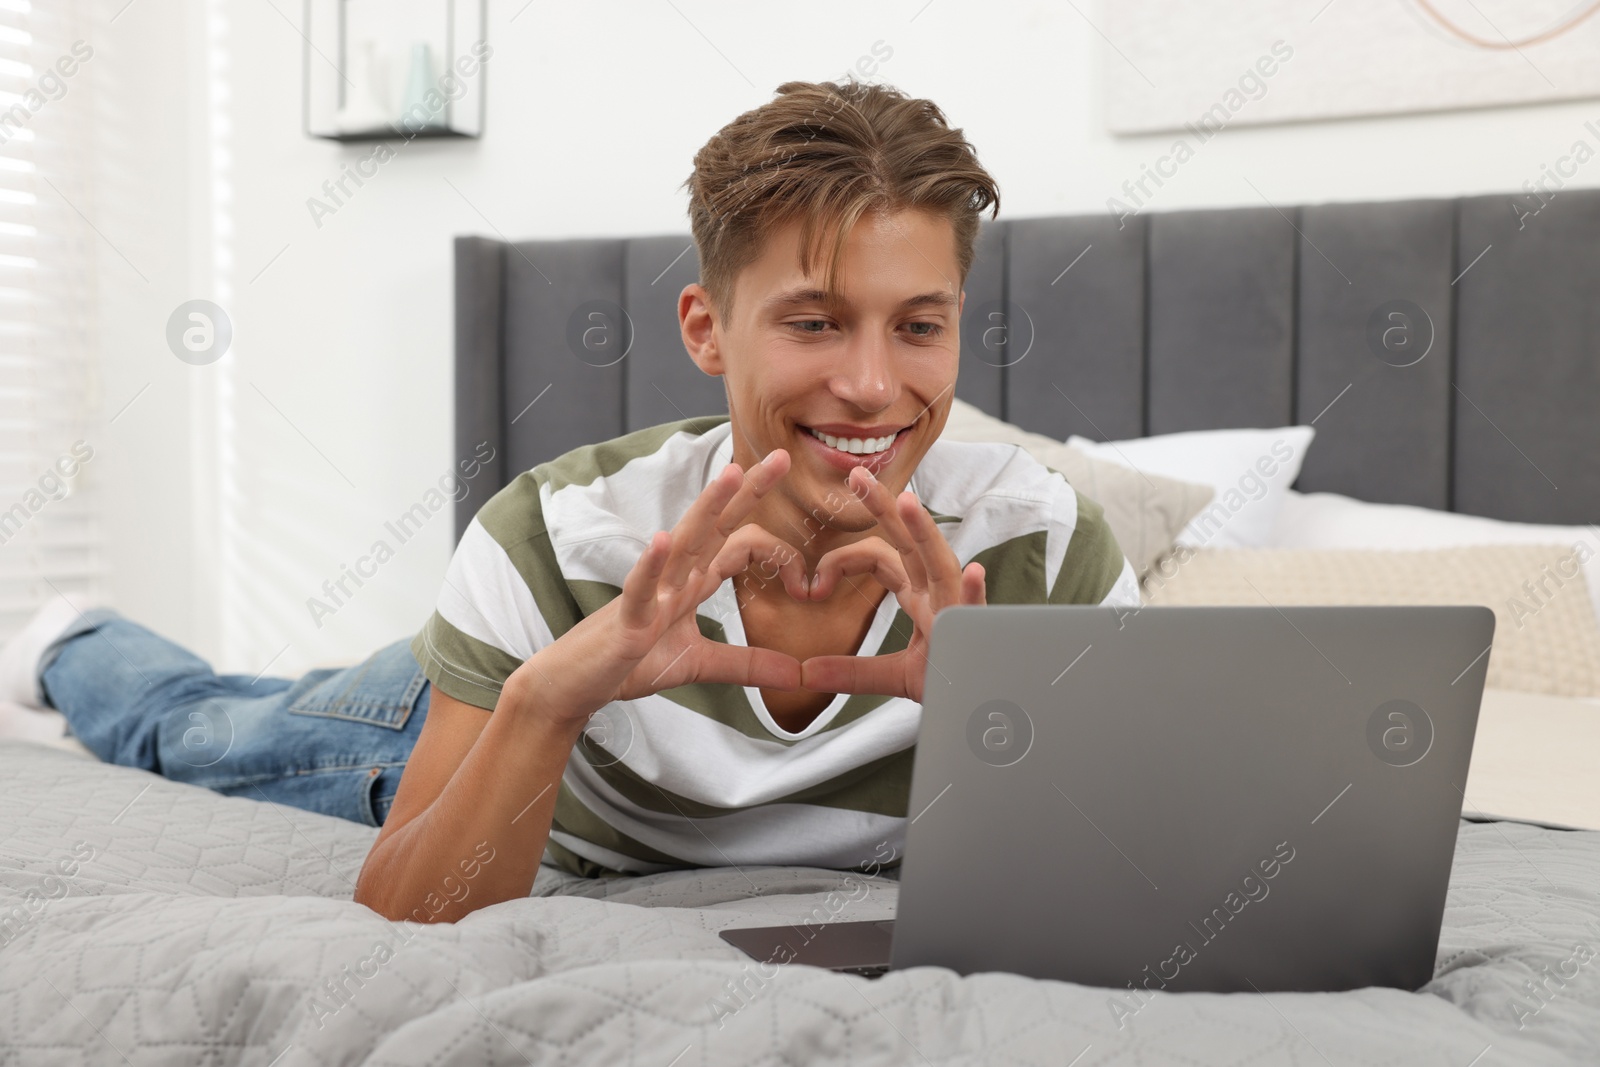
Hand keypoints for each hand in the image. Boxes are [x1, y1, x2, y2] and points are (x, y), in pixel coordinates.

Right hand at [514, 450, 807, 723]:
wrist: (574, 686)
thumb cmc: (628, 664)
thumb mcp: (698, 665)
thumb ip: (748, 665)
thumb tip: (799, 675)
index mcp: (690, 585)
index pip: (733, 545)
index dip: (769, 535)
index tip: (804, 539)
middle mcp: (673, 580)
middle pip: (715, 527)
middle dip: (747, 493)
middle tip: (782, 458)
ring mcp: (649, 596)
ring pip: (682, 545)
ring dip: (707, 509)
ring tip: (731, 474)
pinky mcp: (626, 622)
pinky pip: (639, 590)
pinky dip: (649, 566)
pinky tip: (662, 540)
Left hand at [799, 466, 985, 701]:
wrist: (989, 709)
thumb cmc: (952, 684)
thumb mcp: (897, 677)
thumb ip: (853, 672)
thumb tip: (805, 673)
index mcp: (921, 597)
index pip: (882, 559)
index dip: (845, 560)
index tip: (814, 583)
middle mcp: (940, 595)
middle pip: (910, 543)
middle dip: (884, 508)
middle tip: (855, 475)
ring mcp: (960, 612)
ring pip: (941, 564)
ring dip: (925, 533)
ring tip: (907, 503)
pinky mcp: (977, 636)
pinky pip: (977, 612)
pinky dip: (975, 594)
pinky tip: (975, 574)